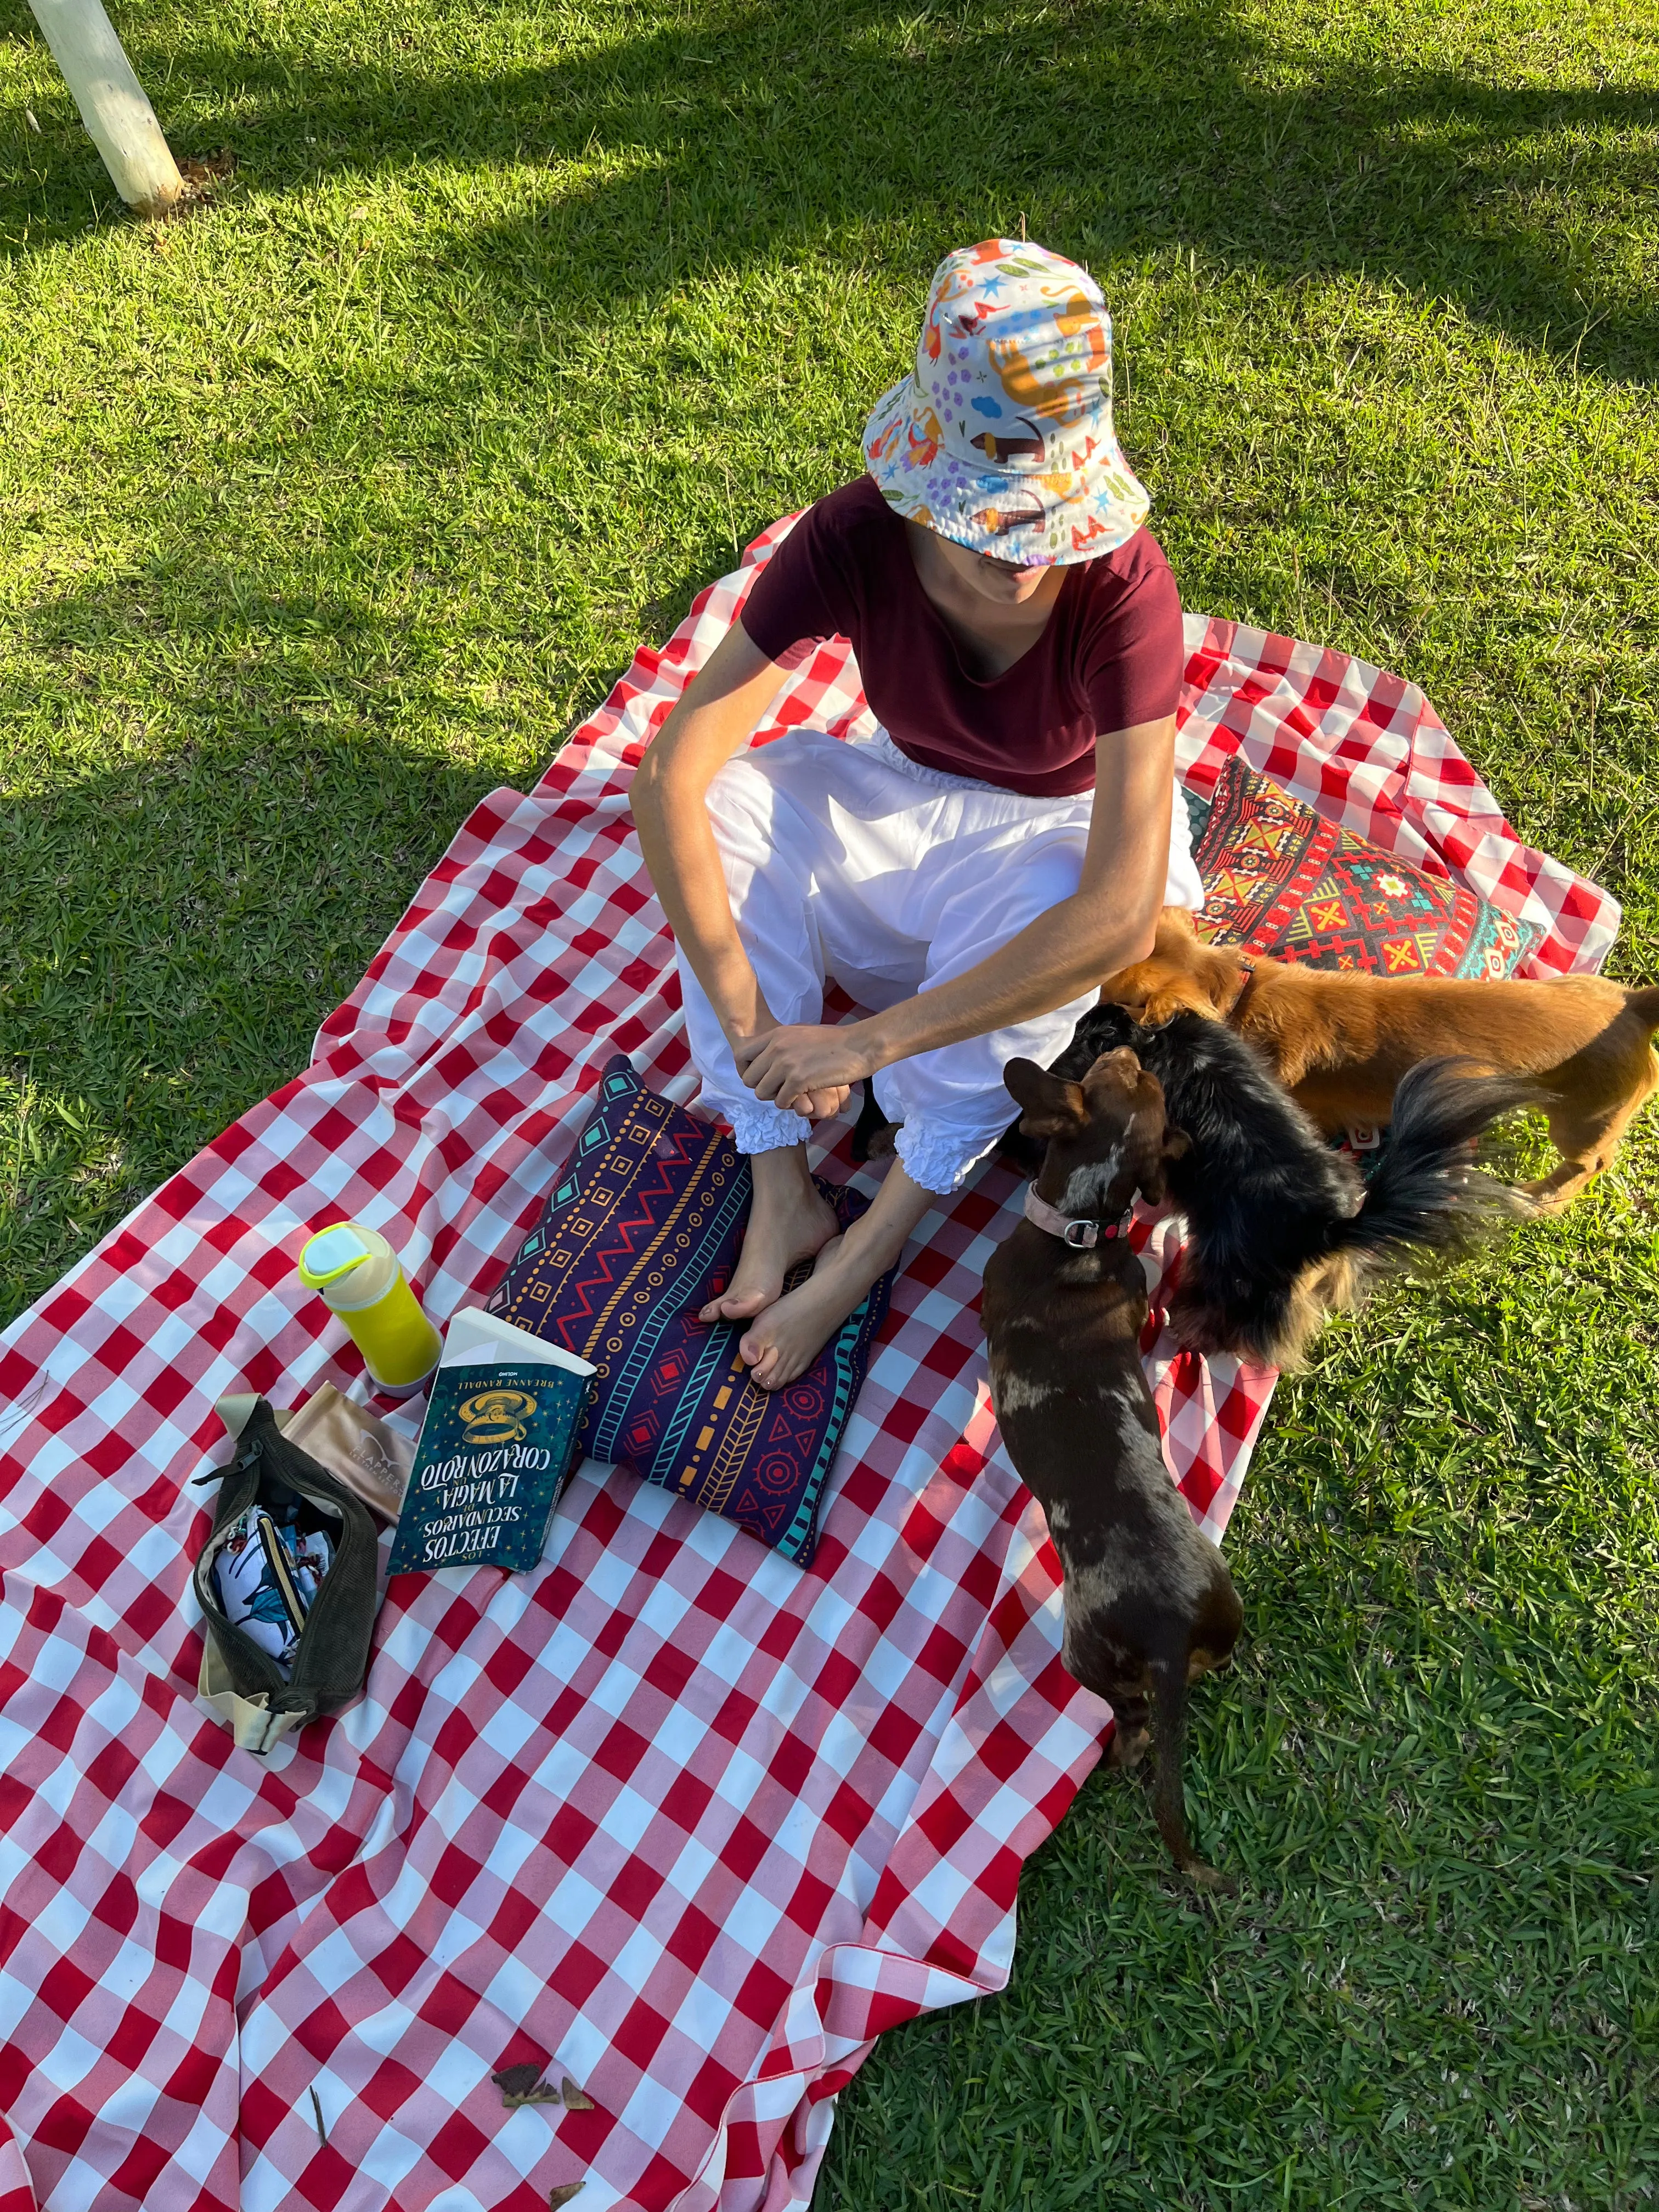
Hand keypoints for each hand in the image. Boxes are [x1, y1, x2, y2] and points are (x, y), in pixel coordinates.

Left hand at [731, 1023, 877, 1118]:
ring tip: (793, 1094)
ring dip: (776, 1098)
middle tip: (780, 1089)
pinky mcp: (798, 1080)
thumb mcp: (801, 1033)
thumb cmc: (836, 1041)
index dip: (747, 1070)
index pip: (741, 1055)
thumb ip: (782, 1043)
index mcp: (776, 1034)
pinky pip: (781, 1101)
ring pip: (762, 1093)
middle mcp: (776, 1048)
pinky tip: (804, 1097)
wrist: (860, 1045)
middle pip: (749, 1079)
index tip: (761, 1077)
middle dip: (763, 1088)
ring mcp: (786, 1064)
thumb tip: (768, 1055)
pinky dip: (791, 1104)